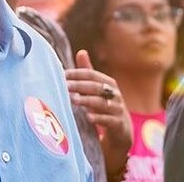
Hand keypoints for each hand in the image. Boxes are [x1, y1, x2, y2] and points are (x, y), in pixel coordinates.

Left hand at [65, 50, 131, 173]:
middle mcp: (114, 94)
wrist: (121, 132)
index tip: (61, 75)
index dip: (76, 73)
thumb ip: (88, 72)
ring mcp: (118, 109)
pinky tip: (87, 117)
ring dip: (86, 101)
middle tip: (64, 86)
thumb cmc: (104, 107)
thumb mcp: (96, 90)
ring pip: (102, 103)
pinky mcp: (119, 124)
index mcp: (108, 83)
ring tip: (73, 100)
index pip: (91, 74)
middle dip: (79, 86)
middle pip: (96, 87)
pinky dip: (98, 118)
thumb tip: (81, 52)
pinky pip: (109, 120)